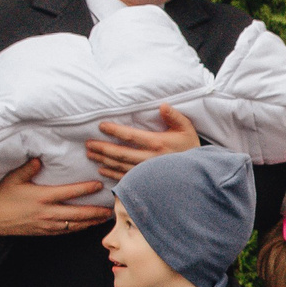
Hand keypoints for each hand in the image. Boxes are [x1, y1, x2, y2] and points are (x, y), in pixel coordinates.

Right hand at [0, 157, 113, 236]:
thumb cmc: (2, 196)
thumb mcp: (13, 178)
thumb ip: (28, 167)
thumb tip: (40, 158)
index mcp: (41, 197)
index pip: (69, 192)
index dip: (85, 189)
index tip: (99, 185)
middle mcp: (47, 212)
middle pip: (77, 214)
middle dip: (95, 212)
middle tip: (111, 208)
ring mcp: (47, 224)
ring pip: (74, 225)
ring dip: (91, 222)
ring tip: (105, 218)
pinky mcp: (44, 232)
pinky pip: (66, 231)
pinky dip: (79, 228)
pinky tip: (87, 225)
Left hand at [84, 102, 200, 181]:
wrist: (198, 172)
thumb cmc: (190, 147)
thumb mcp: (186, 128)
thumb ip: (173, 116)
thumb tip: (162, 106)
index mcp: (157, 143)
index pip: (131, 136)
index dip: (114, 131)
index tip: (101, 126)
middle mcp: (149, 159)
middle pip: (120, 153)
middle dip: (102, 148)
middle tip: (88, 144)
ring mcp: (146, 172)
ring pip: (120, 166)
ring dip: (103, 160)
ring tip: (90, 154)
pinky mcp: (146, 181)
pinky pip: (125, 178)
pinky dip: (112, 174)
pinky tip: (101, 169)